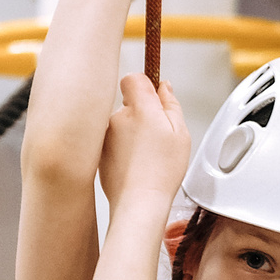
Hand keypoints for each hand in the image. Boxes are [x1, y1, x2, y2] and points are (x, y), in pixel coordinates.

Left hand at [98, 73, 189, 207]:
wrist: (138, 202)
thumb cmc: (161, 171)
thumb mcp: (180, 133)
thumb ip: (171, 104)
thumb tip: (164, 87)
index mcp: (139, 108)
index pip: (133, 78)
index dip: (146, 85)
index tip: (155, 98)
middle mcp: (117, 118)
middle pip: (128, 103)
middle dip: (142, 112)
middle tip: (157, 134)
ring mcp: (105, 135)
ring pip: (121, 123)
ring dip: (133, 132)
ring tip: (147, 154)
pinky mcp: (99, 151)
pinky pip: (114, 141)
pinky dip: (123, 148)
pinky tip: (135, 163)